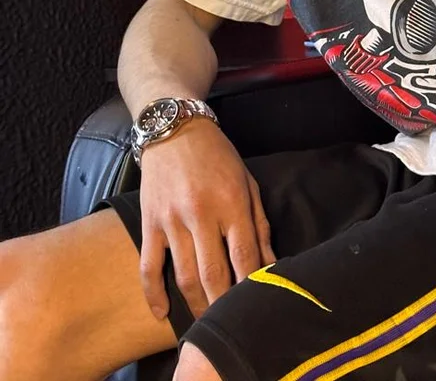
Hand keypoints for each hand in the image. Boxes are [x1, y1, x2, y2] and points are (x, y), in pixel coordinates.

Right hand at [137, 118, 275, 320]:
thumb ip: (259, 223)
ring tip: (205, 323)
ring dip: (195, 304)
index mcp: (231, 202)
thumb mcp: (247, 182)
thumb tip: (270, 261)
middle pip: (214, 272)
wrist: (175, 128)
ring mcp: (172, 219)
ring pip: (183, 275)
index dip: (251, 284)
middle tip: (230, 324)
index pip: (245, 254)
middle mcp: (201, 213)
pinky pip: (148, 266)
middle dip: (223, 303)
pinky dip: (153, 293)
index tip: (256, 304)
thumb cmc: (218, 156)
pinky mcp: (150, 222)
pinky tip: (162, 313)